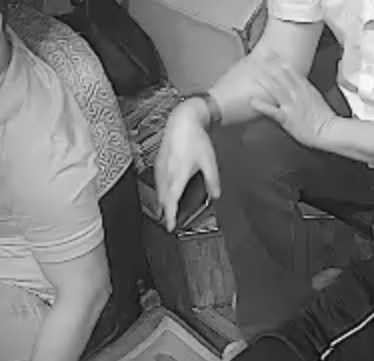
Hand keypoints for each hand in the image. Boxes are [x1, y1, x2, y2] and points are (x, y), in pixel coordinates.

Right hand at [154, 99, 220, 231]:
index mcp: (178, 176)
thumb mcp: (209, 162)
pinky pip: (157, 181)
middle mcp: (166, 174)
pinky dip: (161, 190)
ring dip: (162, 202)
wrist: (182, 121)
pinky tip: (166, 190)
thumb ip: (212, 181)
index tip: (170, 227)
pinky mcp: (158, 162)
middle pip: (162, 199)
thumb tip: (215, 195)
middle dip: (165, 212)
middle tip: (170, 221)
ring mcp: (160, 168)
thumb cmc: (195, 139)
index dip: (170, 217)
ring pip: (158, 191)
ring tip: (167, 209)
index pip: (171, 202)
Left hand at [248, 61, 337, 148]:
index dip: (278, 61)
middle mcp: (296, 93)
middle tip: (257, 58)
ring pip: (275, 88)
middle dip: (268, 66)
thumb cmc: (324, 116)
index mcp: (304, 87)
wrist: (328, 129)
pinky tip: (252, 101)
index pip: (290, 70)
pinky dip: (261, 105)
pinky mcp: (287, 118)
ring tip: (252, 74)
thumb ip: (305, 88)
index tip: (269, 54)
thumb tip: (297, 83)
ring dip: (263, 80)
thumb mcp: (315, 96)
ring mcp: (291, 104)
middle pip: (280, 75)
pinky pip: (272, 110)